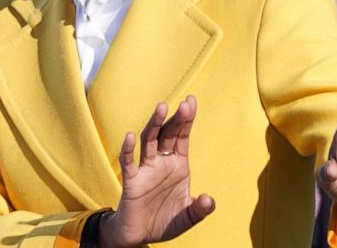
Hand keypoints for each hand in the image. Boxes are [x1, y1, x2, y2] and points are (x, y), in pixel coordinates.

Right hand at [98, 96, 215, 247]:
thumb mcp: (187, 217)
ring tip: (162, 108)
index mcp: (178, 166)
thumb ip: (199, 210)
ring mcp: (145, 170)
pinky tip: (130, 136)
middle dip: (176, 119)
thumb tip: (208, 200)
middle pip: (168, 135)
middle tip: (185, 103)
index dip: (187, 121)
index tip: (191, 101)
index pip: (182, 138)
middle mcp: (162, 163)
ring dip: (155, 125)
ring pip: (149, 141)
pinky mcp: (131, 181)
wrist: (140, 235)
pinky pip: (128, 162)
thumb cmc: (164, 221)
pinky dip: (128, 149)